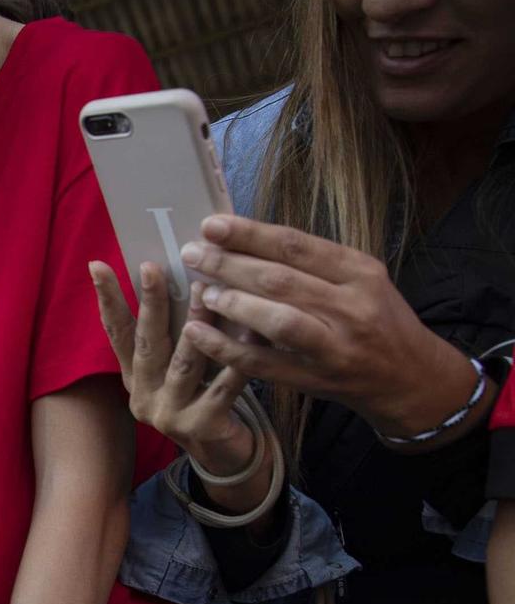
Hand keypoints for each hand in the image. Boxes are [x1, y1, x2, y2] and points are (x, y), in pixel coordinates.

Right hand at [91, 262, 255, 474]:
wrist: (222, 454)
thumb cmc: (202, 396)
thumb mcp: (176, 367)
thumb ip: (172, 335)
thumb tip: (180, 274)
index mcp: (135, 377)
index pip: (116, 333)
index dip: (107, 299)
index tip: (97, 265)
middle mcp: (145, 396)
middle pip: (146, 343)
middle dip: (149, 303)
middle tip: (151, 268)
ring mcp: (170, 413)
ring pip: (184, 362)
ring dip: (195, 323)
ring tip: (205, 289)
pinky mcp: (201, 426)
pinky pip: (223, 386)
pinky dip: (237, 358)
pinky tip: (252, 332)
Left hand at [180, 215, 478, 439]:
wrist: (409, 377)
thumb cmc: (376, 319)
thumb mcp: (360, 280)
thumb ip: (312, 263)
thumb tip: (246, 241)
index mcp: (360, 272)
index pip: (297, 246)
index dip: (250, 234)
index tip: (212, 224)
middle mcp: (351, 306)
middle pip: (280, 280)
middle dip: (230, 264)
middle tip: (193, 252)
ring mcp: (334, 346)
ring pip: (277, 320)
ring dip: (233, 303)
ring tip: (201, 290)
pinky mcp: (315, 379)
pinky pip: (262, 363)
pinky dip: (225, 347)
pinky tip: (196, 332)